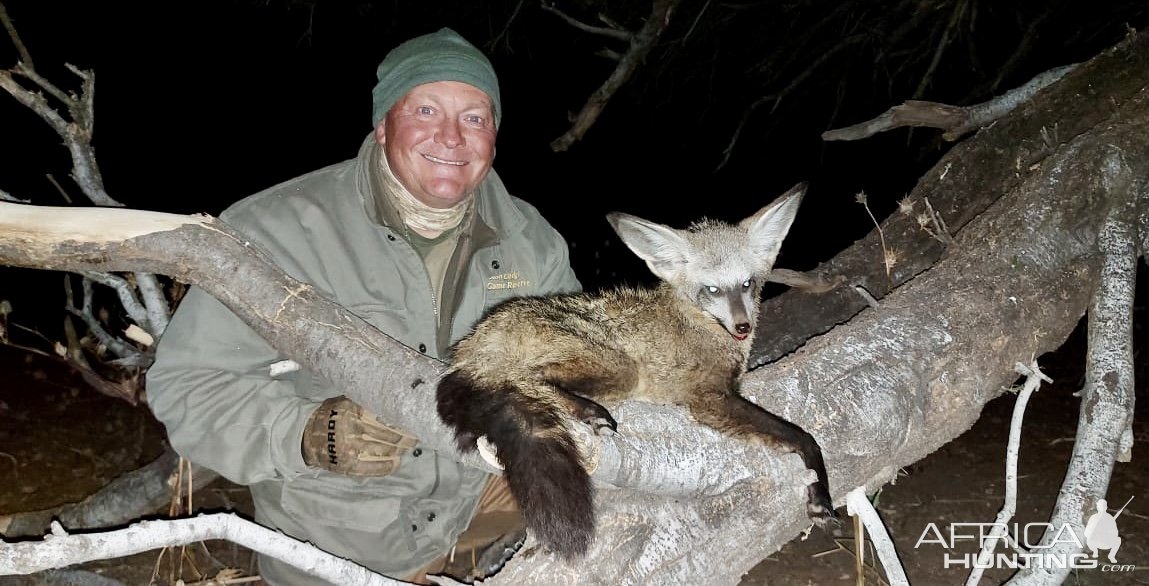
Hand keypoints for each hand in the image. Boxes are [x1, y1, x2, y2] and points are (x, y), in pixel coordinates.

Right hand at [302, 396, 418, 475]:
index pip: (385, 415)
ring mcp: (351, 448)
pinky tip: (397, 462)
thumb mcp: (344, 402)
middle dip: (406, 436)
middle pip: (389, 434)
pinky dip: (388, 466)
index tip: (413, 419)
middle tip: (415, 434)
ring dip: (400, 449)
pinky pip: (374, 467)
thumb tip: (392, 400)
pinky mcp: (348, 465)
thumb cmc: (330, 416)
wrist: (305, 436)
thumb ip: (364, 402)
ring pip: (384, 450)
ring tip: (408, 446)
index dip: (402, 420)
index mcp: (353, 409)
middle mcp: (353, 428)